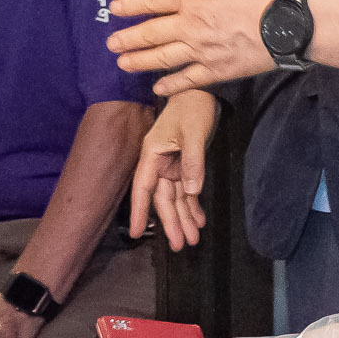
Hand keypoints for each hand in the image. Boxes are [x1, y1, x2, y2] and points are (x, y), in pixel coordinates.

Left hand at [106, 0, 289, 96]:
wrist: (290, 22)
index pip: (155, 0)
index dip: (133, 4)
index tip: (115, 9)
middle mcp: (191, 25)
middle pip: (152, 33)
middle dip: (129, 38)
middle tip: (111, 44)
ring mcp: (202, 51)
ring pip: (163, 58)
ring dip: (140, 61)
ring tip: (123, 63)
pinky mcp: (217, 70)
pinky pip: (188, 80)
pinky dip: (171, 84)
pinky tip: (158, 88)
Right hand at [130, 90, 215, 248]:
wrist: (202, 91)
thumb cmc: (193, 107)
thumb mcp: (193, 133)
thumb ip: (192, 162)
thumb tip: (191, 191)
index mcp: (153, 153)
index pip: (144, 188)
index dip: (140, 210)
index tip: (136, 233)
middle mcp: (159, 162)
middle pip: (162, 198)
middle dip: (171, 221)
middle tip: (179, 245)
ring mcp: (172, 165)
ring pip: (175, 197)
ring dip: (183, 217)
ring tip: (192, 239)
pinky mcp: (184, 164)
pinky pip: (186, 189)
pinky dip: (193, 204)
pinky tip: (199, 220)